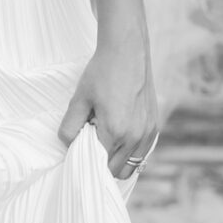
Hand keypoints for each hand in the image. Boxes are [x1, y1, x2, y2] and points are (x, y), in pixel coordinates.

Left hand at [59, 23, 159, 179]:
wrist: (127, 51)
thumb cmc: (102, 73)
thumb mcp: (79, 99)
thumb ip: (70, 126)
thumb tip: (68, 144)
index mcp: (115, 131)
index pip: (97, 165)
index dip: (86, 161)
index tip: (79, 152)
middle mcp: (135, 137)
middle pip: (115, 171)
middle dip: (101, 165)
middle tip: (90, 146)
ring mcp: (147, 133)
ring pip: (131, 166)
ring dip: (117, 162)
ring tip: (105, 143)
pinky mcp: (154, 126)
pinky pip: (142, 154)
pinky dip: (130, 153)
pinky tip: (119, 139)